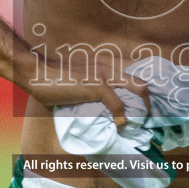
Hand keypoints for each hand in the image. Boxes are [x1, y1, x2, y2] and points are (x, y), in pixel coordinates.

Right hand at [21, 62, 150, 129]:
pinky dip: (122, 118)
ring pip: (138, 88)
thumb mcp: (82, 75)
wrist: (38, 72)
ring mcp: (105, 74)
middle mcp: (110, 65)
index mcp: (107, 61)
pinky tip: (120, 126)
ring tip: (139, 122)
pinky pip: (118, 104)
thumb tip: (104, 102)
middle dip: (149, 100)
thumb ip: (95, 82)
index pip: (136, 69)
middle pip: (143, 79)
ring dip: (142, 108)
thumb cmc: (56, 77)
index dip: (145, 87)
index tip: (145, 103)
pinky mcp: (97, 86)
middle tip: (146, 116)